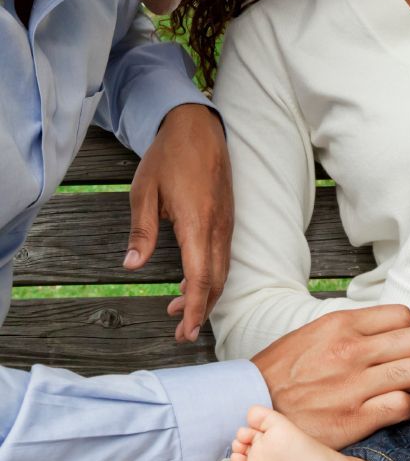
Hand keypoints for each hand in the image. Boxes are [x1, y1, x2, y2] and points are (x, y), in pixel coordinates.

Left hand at [124, 104, 232, 341]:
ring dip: (204, 295)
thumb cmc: (168, 156)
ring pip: (222, 272)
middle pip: (216, 282)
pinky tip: (191, 281)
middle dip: (199, 311)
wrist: (198, 127)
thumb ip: (141, 231)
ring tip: (176, 309)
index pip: (201, 277)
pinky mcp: (227, 220)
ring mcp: (226, 224)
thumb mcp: (143, 191)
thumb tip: (131, 266)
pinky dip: (210, 277)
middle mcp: (218, 228)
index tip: (183, 331)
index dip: (193, 308)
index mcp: (197, 222)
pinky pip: (223, 257)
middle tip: (179, 333)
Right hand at [252, 306, 409, 448]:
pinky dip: (407, 408)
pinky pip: (403, 406)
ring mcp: (354, 385)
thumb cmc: (282, 371)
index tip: (409, 346)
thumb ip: (352, 329)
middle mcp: (351, 350)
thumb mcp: (314, 333)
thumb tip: (387, 330)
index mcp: (342, 325)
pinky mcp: (354, 418)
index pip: (404, 316)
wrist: (250, 403)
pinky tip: (395, 409)